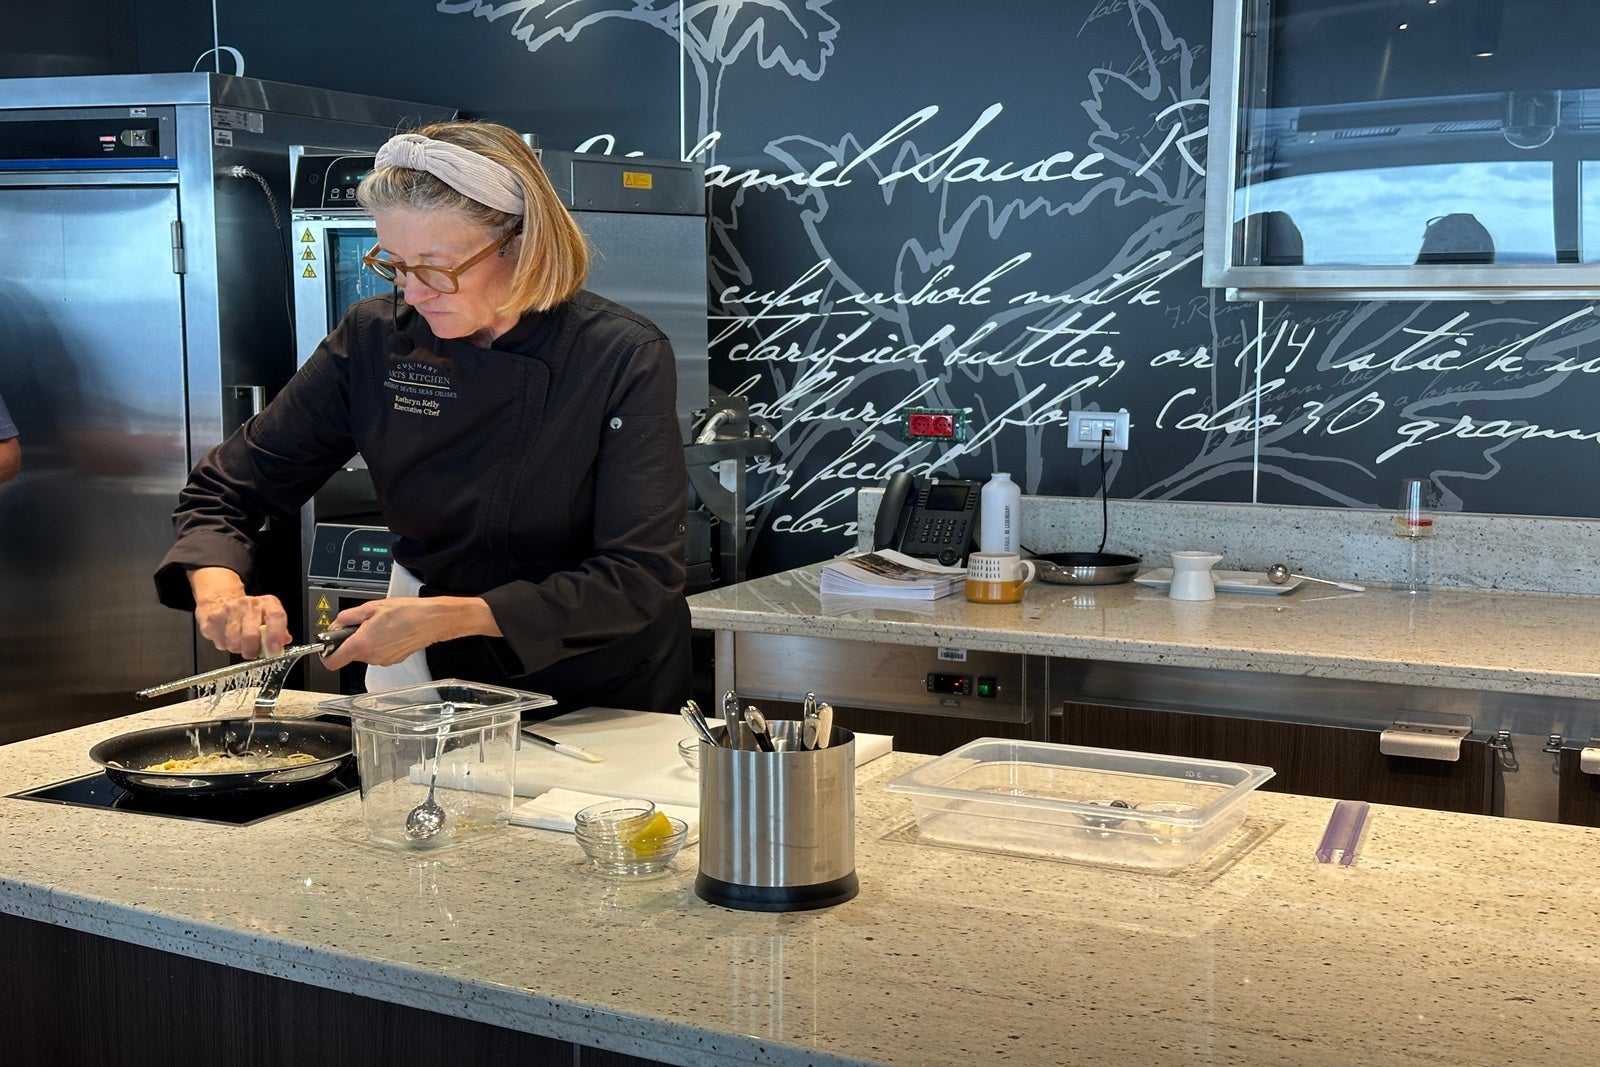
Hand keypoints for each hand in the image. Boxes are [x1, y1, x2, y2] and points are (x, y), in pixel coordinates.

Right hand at [189, 567, 290, 657]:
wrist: (221, 600)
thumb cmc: (250, 613)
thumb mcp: (269, 616)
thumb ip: (280, 631)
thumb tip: (283, 642)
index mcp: (267, 603)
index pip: (276, 616)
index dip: (276, 636)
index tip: (274, 650)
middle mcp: (248, 604)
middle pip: (250, 635)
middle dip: (252, 651)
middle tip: (253, 653)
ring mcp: (228, 610)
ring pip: (234, 642)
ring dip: (238, 649)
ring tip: (240, 644)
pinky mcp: (212, 619)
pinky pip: (220, 643)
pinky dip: (225, 645)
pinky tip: (227, 638)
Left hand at [322, 595, 499, 670]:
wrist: (432, 620)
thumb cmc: (407, 612)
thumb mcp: (371, 607)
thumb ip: (347, 617)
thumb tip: (336, 624)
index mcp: (361, 644)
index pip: (331, 662)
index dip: (325, 653)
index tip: (328, 644)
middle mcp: (371, 657)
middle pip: (348, 654)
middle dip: (349, 640)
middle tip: (360, 624)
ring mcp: (383, 660)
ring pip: (364, 653)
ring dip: (365, 640)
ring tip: (378, 624)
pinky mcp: (393, 660)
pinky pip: (377, 653)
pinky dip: (378, 643)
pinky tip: (388, 631)